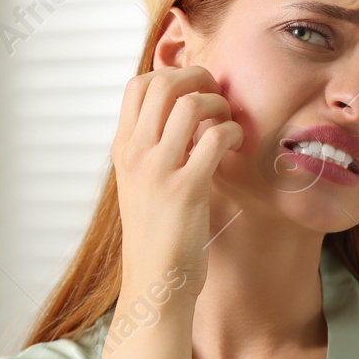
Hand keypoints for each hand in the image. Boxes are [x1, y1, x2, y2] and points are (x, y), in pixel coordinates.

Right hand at [110, 66, 241, 301]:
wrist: (154, 284)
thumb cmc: (157, 236)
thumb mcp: (142, 185)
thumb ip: (154, 150)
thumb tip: (183, 116)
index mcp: (123, 150)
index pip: (137, 85)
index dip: (172, 75)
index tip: (194, 92)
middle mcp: (135, 155)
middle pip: (163, 83)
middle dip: (199, 79)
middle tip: (217, 98)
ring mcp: (158, 171)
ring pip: (190, 105)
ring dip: (218, 105)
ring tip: (227, 124)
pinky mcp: (186, 190)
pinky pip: (214, 138)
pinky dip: (232, 132)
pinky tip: (235, 146)